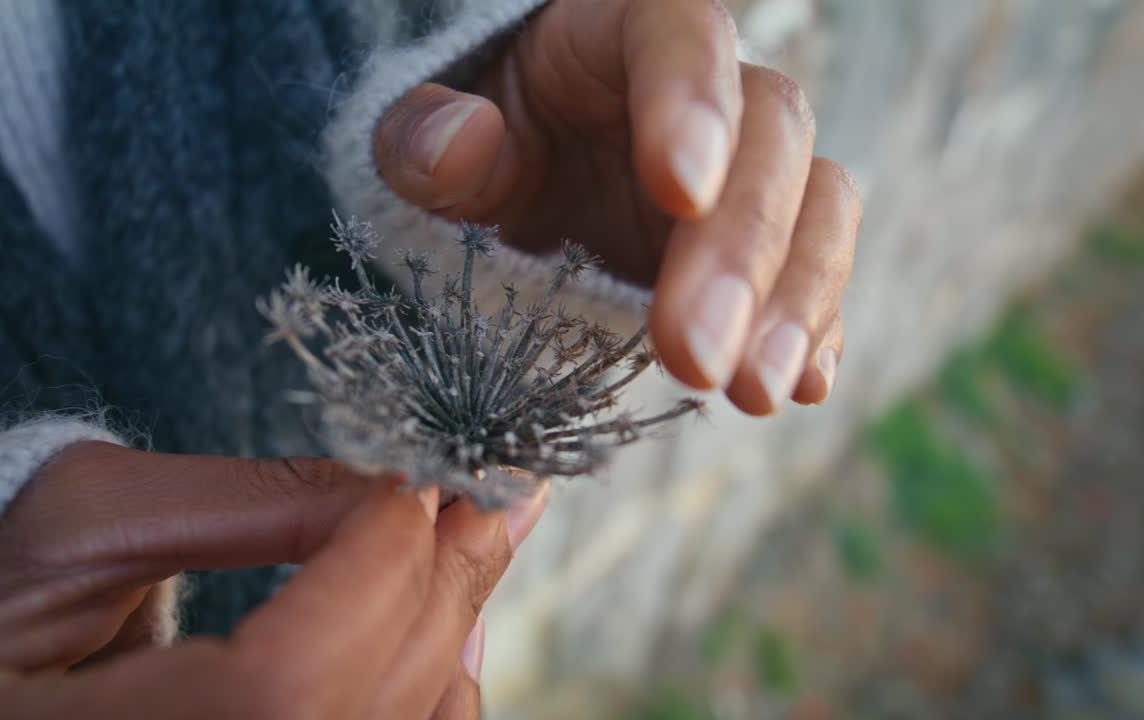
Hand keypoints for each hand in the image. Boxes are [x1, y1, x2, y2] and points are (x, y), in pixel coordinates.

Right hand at [0, 442, 548, 718]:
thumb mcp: (81, 521)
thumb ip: (244, 501)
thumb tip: (395, 486)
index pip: (271, 690)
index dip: (367, 577)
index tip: (415, 481)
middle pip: (350, 715)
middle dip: (434, 586)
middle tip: (491, 492)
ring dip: (449, 630)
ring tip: (479, 536)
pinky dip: (433, 690)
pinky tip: (447, 620)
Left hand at [375, 0, 860, 414]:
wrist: (512, 199)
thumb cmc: (465, 155)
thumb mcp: (419, 140)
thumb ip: (421, 137)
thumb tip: (463, 138)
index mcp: (619, 38)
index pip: (681, 36)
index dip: (692, 103)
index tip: (680, 189)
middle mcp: (709, 98)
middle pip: (771, 136)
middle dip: (742, 249)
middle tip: (698, 355)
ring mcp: (749, 177)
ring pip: (820, 204)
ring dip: (796, 301)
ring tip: (753, 390)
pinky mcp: (766, 251)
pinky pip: (818, 275)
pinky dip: (818, 328)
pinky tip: (803, 384)